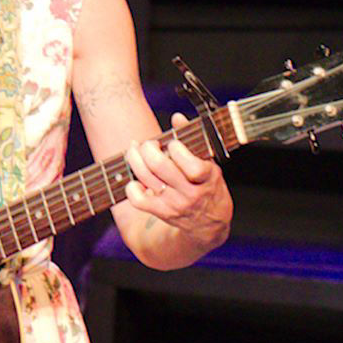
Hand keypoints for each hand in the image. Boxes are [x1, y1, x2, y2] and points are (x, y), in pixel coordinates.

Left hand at [123, 120, 231, 244]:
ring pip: (146, 178)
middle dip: (149, 149)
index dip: (177, 150)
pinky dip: (132, 187)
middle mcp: (190, 192)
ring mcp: (174, 203)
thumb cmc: (209, 188)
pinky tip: (136, 178)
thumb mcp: (210, 163)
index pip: (192, 167)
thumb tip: (177, 118)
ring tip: (135, 151)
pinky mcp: (161, 212)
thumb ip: (194, 139)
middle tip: (148, 144)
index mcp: (207, 178)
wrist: (209, 224)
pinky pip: (138, 199)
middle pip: (160, 167)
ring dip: (135, 160)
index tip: (173, 143)